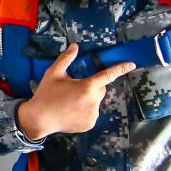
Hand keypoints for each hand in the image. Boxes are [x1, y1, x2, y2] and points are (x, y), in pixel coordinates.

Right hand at [15, 45, 135, 139]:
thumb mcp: (53, 73)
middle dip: (92, 86)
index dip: (120, 69)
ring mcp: (93, 114)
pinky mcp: (90, 124)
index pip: (107, 75)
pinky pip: (92, 113)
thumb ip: (66, 58)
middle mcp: (93, 101)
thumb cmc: (46, 94)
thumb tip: (74, 46)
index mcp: (87, 86)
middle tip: (75, 88)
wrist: (39, 119)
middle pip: (100, 89)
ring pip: (96, 102)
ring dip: (89, 99)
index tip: (132, 64)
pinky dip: (86, 111)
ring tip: (71, 102)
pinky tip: (72, 111)